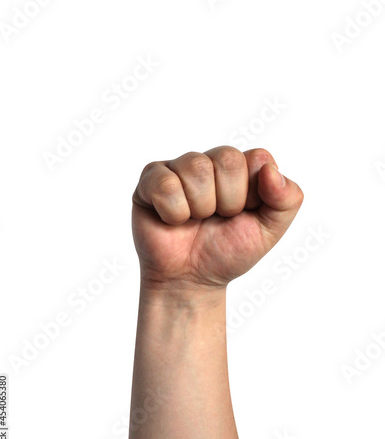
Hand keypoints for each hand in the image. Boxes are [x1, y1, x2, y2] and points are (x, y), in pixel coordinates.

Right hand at [132, 146, 303, 290]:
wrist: (191, 280)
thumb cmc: (227, 252)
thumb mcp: (269, 231)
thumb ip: (287, 200)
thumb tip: (271, 170)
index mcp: (241, 169)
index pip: (258, 158)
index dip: (252, 194)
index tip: (242, 214)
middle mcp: (210, 162)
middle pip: (227, 159)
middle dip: (227, 202)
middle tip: (216, 219)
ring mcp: (179, 168)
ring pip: (196, 168)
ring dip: (200, 208)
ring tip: (194, 221)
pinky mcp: (151, 180)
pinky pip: (165, 184)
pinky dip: (173, 213)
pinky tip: (172, 221)